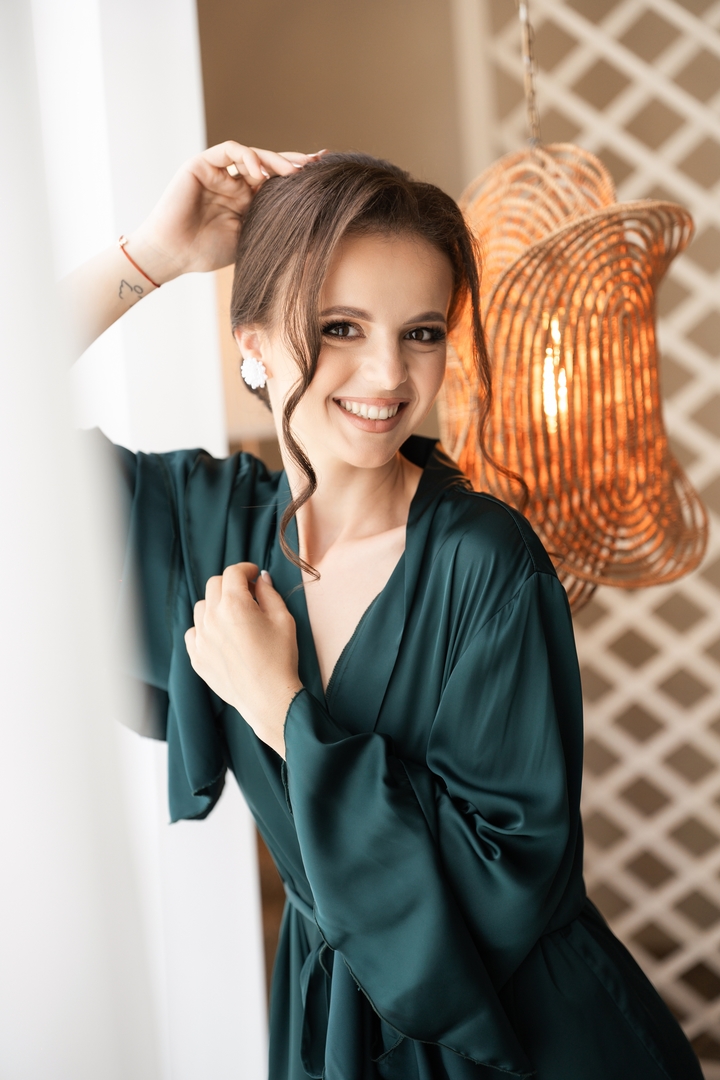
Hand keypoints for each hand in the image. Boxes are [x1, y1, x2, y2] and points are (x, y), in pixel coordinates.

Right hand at [128, 141, 322, 285]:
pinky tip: (260, 173)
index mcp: (246, 201)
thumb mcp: (250, 237)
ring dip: (275, 160)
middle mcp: (234, 182)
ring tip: (293, 172)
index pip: (276, 182)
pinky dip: (248, 157)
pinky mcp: (202, 164)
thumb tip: (310, 219)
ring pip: (252, 155)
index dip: (298, 176)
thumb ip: (270, 221)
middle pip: (269, 164)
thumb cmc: (208, 252)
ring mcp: (219, 172)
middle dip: (293, 162)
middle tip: (316, 164)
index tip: (324, 172)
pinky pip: (230, 151)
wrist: (174, 254)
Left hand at [184, 563, 302, 757]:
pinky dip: (205, 628)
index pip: (233, 573)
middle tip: (247, 594)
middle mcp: (212, 617)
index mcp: (234, 604)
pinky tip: (220, 636)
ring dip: (216, 605)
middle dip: (230, 584)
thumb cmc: (280, 658)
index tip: (254, 574)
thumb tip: (261, 579)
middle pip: (214, 585)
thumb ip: (270, 593)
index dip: (245, 569)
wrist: (268, 698)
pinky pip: (193, 632)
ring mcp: (201, 638)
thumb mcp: (283, 619)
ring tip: (233, 617)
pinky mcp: (196, 656)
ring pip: (202, 607)